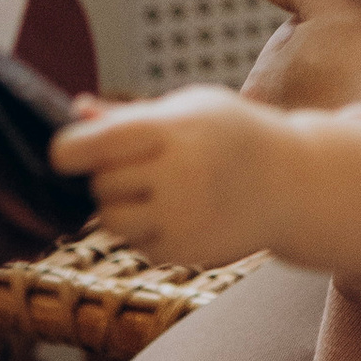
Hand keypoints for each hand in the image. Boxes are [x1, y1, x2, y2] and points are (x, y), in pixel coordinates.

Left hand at [55, 82, 360, 283]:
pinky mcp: (188, 251)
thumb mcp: (191, 109)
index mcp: (173, 130)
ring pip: (112, 220)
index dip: (68, 151)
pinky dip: (149, 232)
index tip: (67, 154)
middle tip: (141, 166)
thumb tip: (77, 110)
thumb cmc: (233, 135)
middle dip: (110, 176)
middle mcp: (178, 175)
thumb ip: (131, 116)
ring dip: (122, 206)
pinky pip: (139, 246)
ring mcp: (183, 217)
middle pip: (100, 185)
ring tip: (157, 189)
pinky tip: (182, 212)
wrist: (293, 183)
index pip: (94, 145)